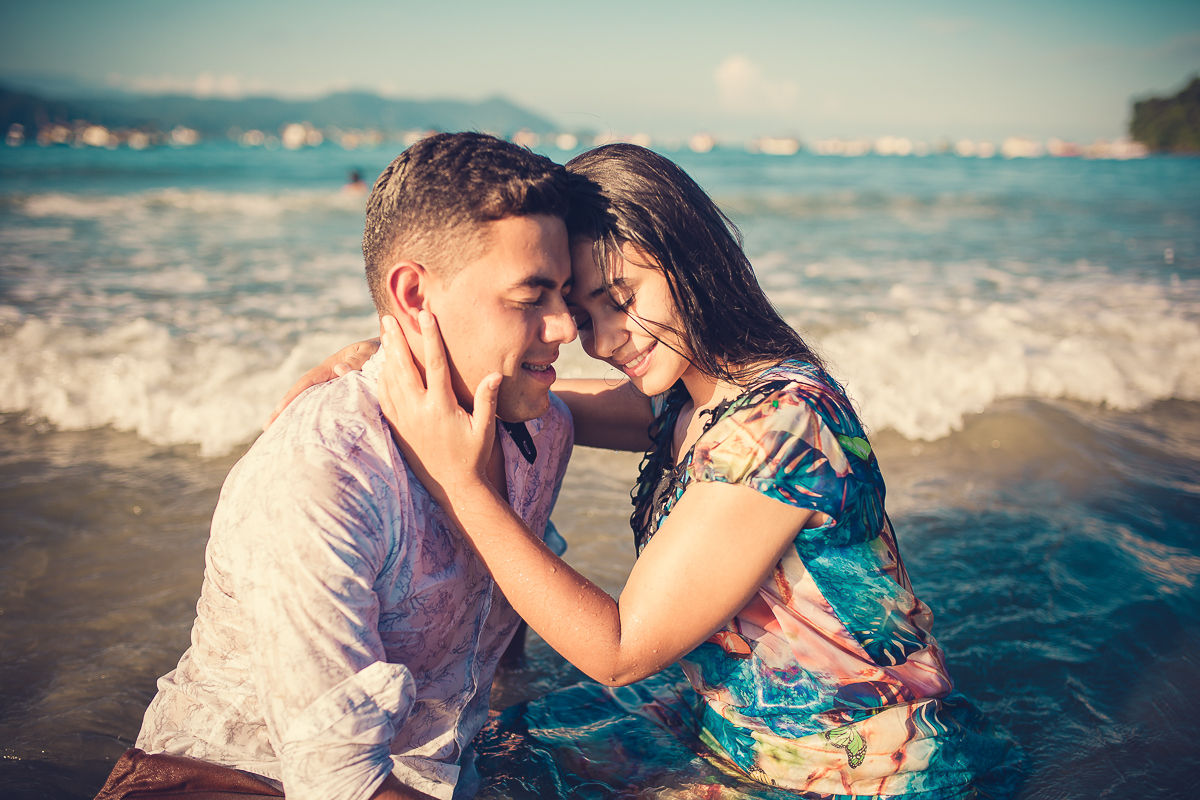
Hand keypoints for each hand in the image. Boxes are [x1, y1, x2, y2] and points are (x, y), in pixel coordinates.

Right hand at [263, 338, 380, 429]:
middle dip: (286, 411)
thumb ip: (358, 360)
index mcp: (332, 366)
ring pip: (315, 404)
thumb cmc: (382, 349)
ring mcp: (337, 389)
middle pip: (304, 395)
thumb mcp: (370, 351)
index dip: (292, 396)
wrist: (396, 351)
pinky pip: (332, 410)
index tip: (278, 411)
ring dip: (299, 418)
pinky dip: (320, 421)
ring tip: (283, 437)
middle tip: (268, 429)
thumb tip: (338, 370)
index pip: (308, 381)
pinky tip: (313, 437)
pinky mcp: (348, 399)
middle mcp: (330, 378)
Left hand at [376, 313, 500, 506]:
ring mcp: (405, 420)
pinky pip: (385, 399)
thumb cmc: (473, 456)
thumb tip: (495, 374)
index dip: (430, 337)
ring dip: (386, 356)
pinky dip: (382, 379)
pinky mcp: (398, 428)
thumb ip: (487, 399)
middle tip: (388, 318)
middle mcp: (419, 411)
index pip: (434, 363)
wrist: (453, 487)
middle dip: (395, 340)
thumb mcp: (485, 428)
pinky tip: (382, 367)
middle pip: (403, 367)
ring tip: (384, 335)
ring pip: (390, 380)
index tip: (425, 316)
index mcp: (442, 406)